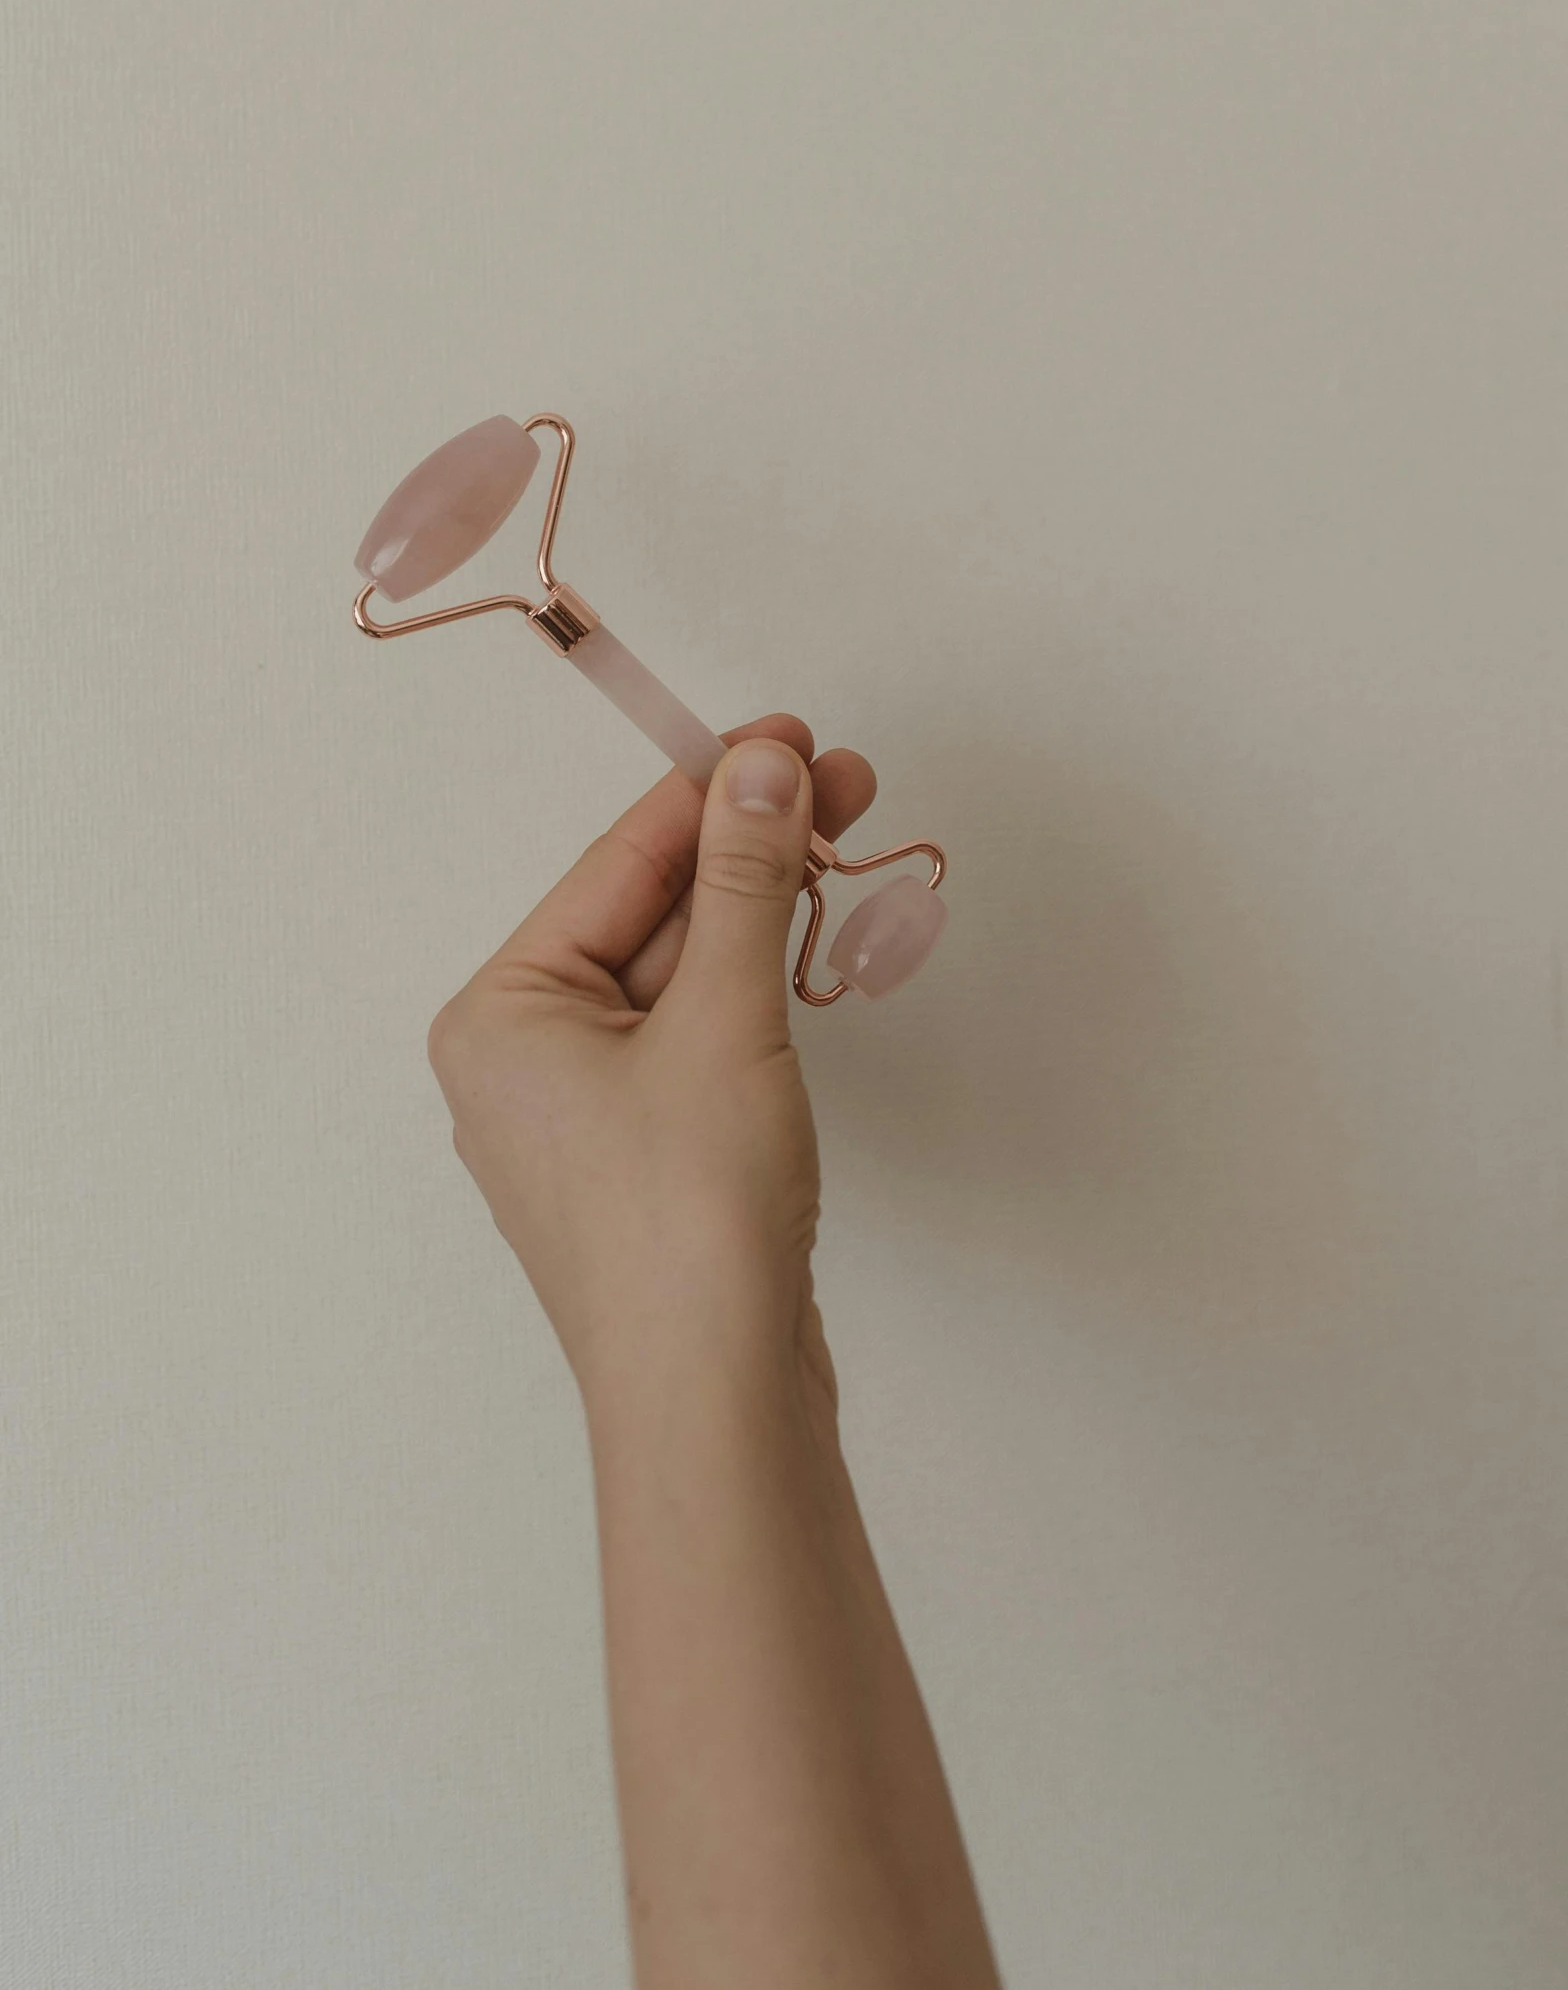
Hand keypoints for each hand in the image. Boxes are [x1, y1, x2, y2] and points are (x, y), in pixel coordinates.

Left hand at [425, 715, 875, 1427]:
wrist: (715, 1402)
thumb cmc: (689, 1217)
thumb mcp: (722, 1019)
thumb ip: (744, 883)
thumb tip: (760, 767)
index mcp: (500, 1014)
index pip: (616, 867)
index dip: (711, 791)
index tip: (791, 736)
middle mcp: (524, 1060)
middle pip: (649, 917)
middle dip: (750, 852)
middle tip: (844, 781)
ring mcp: (585, 1119)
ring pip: (681, 982)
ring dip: (762, 916)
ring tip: (844, 843)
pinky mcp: (647, 1163)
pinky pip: (696, 1043)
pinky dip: (756, 994)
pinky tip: (814, 945)